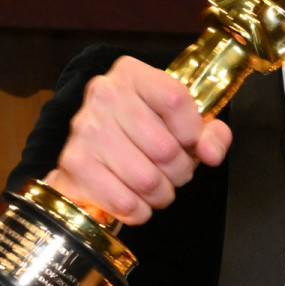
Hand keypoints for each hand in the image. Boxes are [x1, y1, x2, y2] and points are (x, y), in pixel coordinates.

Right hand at [41, 56, 229, 225]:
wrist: (93, 152)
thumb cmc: (144, 133)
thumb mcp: (182, 122)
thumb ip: (210, 133)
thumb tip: (210, 153)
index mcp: (132, 74)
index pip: (175, 100)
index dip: (193, 131)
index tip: (191, 143)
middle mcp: (103, 95)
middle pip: (165, 148)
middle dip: (180, 171)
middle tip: (174, 172)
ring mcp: (85, 130)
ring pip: (147, 180)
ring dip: (162, 194)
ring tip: (158, 187)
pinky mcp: (74, 164)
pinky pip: (124, 202)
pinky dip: (139, 211)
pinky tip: (137, 200)